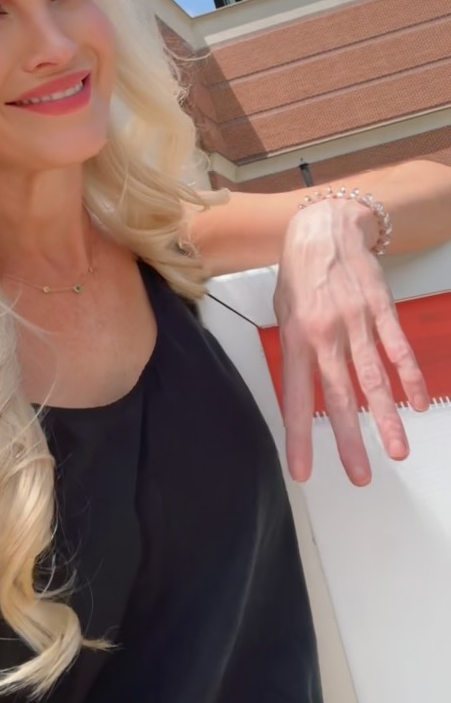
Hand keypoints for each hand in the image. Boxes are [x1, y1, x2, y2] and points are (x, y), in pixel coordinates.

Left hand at [273, 198, 429, 485]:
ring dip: (386, 417)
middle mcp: (326, 334)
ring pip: (373, 378)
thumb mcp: (283, 310)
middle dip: (349, 439)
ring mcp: (357, 322)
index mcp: (296, 337)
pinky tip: (419, 402)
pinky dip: (409, 376)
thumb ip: (294, 350)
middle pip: (339, 395)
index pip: (296, 396)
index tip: (302, 469)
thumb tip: (300, 390)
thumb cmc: (300, 271)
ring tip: (397, 450)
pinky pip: (397, 348)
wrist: (326, 228)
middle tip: (360, 475)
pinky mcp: (381, 310)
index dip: (299, 436)